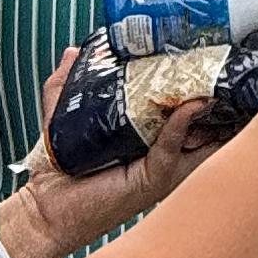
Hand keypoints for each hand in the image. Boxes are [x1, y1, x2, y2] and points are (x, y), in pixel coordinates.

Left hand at [0, 61, 211, 257]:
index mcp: (147, 134)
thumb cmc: (58, 170)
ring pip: (197, 135)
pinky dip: (181, 126)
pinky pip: (172, 149)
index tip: (195, 56)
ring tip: (210, 81)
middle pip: (200, 119)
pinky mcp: (153, 179)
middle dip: (208, 92)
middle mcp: (160, 150)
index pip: (181, 105)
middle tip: (213, 65)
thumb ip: (66, 82)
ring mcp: (161, 166)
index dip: (192, 81)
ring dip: (205, 108)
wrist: (45, 207)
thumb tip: (74, 51)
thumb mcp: (61, 115)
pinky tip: (187, 107)